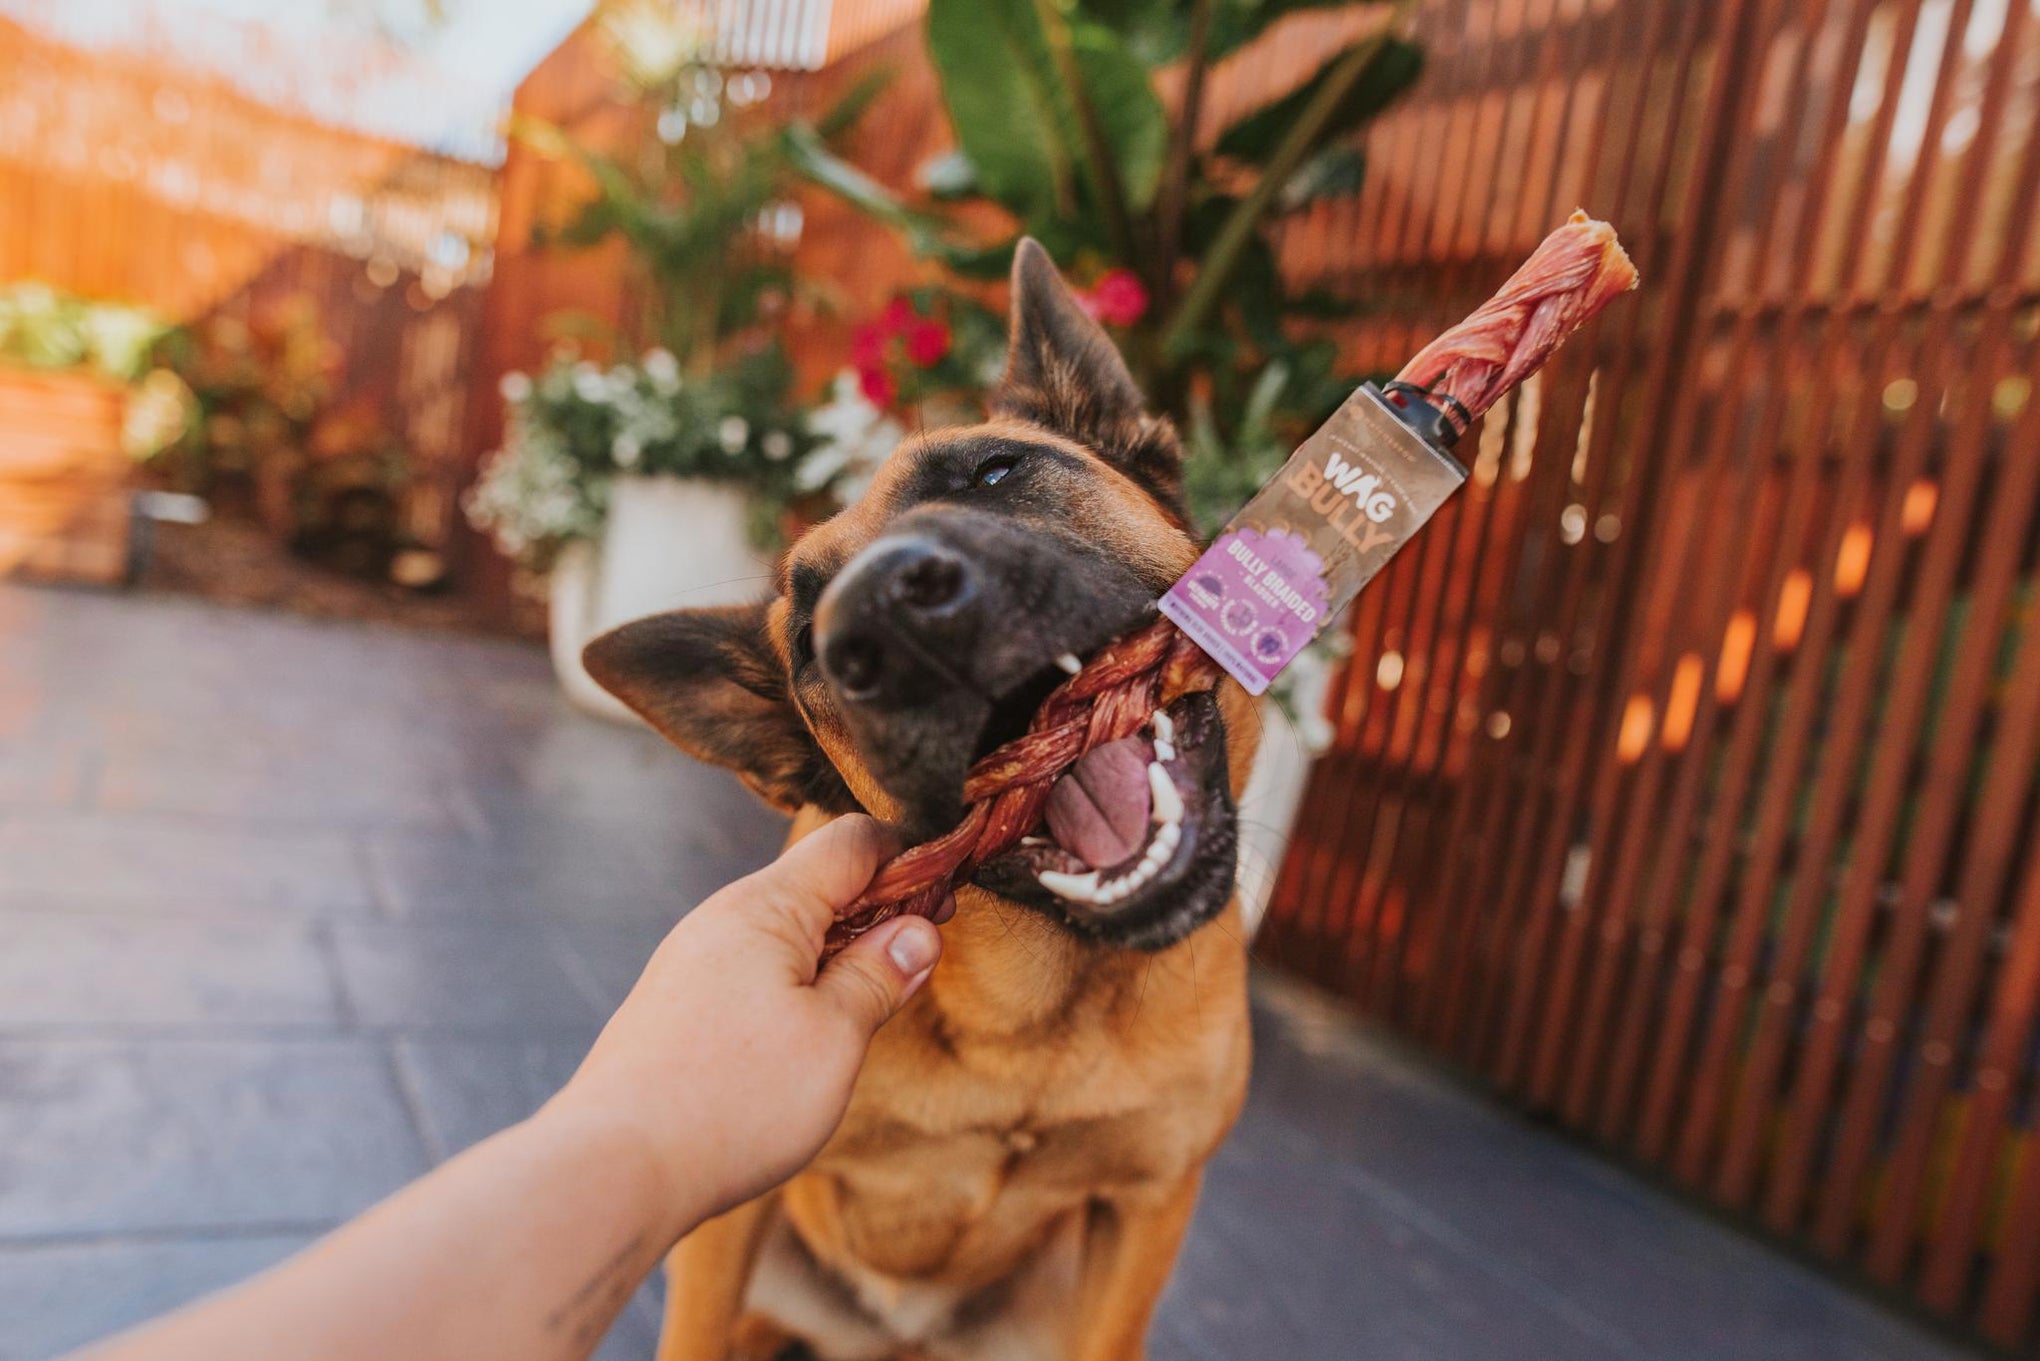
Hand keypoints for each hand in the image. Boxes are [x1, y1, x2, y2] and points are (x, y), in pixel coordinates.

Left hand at [552, 815, 943, 1226]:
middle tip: (917, 964)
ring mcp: (692, 961)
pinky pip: (751, 969)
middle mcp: (722, 918)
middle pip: (816, 883)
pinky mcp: (676, 1004)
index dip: (908, 859)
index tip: (943, 900)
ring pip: (783, 931)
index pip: (851, 842)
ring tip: (868, 1007)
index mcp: (766, 907)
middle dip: (876, 912)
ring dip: (835, 955)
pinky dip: (795, 985)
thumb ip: (879, 975)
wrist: (615, 1168)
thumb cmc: (731, 1101)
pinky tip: (807, 1037)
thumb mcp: (834, 1036)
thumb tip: (917, 931)